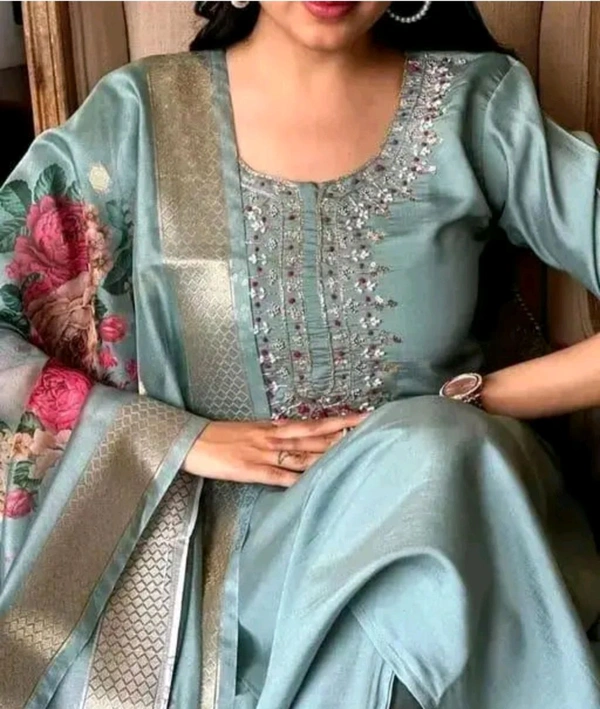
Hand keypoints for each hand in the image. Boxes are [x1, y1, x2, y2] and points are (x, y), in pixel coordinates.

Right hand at [183, 413, 367, 486]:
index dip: (339, 421)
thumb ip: (276, 434)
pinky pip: (279, 476)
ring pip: (303, 454)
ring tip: (354, 450)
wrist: (193, 441)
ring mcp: (265, 454)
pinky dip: (297, 479)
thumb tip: (299, 438)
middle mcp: (274, 437)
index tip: (363, 416)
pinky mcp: (252, 470)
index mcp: (275, 427)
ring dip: (328, 453)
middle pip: (315, 435)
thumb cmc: (222, 436)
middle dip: (343, 431)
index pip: (314, 423)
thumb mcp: (252, 429)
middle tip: (371, 426)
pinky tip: (315, 481)